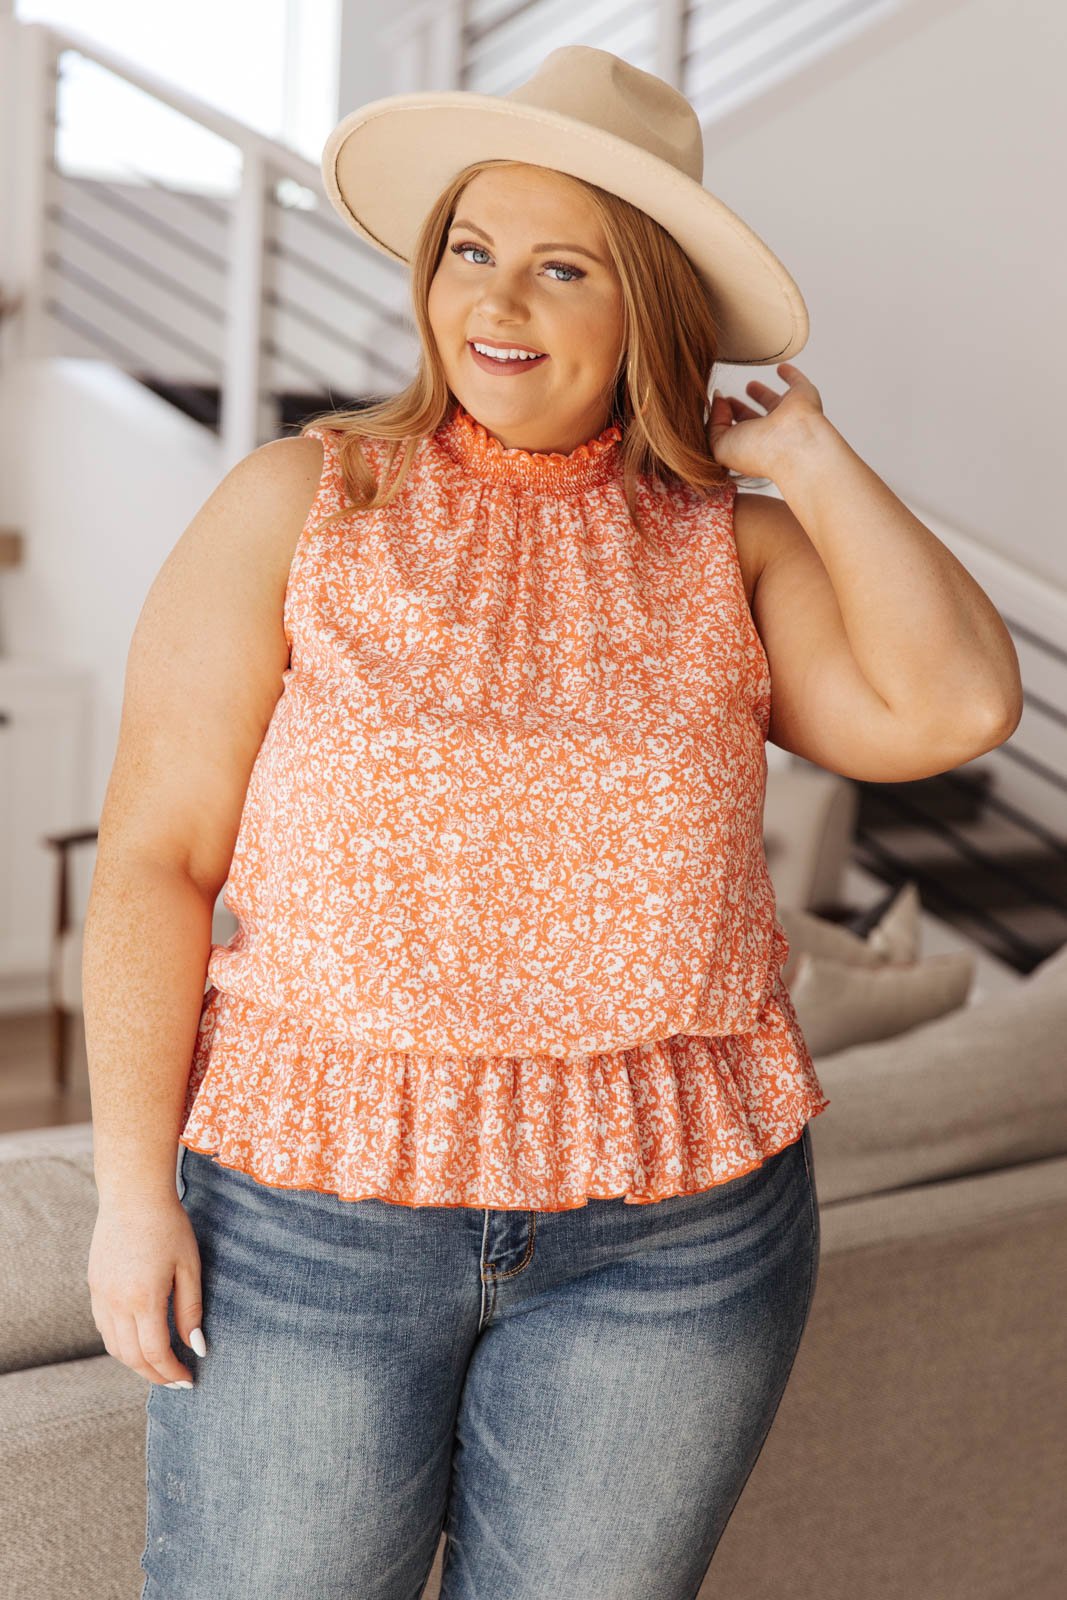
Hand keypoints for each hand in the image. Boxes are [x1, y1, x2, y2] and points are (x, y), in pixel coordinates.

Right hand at [87, 1192, 204, 1386]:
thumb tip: (196, 1348)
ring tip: (159, 1366)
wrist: (132, 1194)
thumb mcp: (189, 1266)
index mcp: (143, 1298)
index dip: (172, 1373)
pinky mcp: (94, 1287)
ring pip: (113, 1347)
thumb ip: (190, 1310)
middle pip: (132, 1357)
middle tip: (176, 1381)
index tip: (189, 1380)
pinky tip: (139, 1341)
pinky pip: (104, 1328)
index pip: (155, 1353)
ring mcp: (101, 1295)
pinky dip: (120, 1344)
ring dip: (135, 1363)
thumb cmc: (169, 1226)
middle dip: (155, 1375)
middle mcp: (116, 1302)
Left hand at [707, 361, 827, 479]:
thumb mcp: (719, 443)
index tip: (714, 407)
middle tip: (728, 400)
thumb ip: (712, 422)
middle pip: (751, 418)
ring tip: (749, 385)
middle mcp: (770, 432)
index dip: (722, 419)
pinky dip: (791, 374)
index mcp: (751, 444)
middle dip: (739, 410)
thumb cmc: (759, 451)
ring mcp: (787, 414)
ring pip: (772, 402)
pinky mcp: (802, 395)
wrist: (794, 445)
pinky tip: (782, 368)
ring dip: (761, 393)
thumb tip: (718, 401)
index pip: (734, 431)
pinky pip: (797, 381)